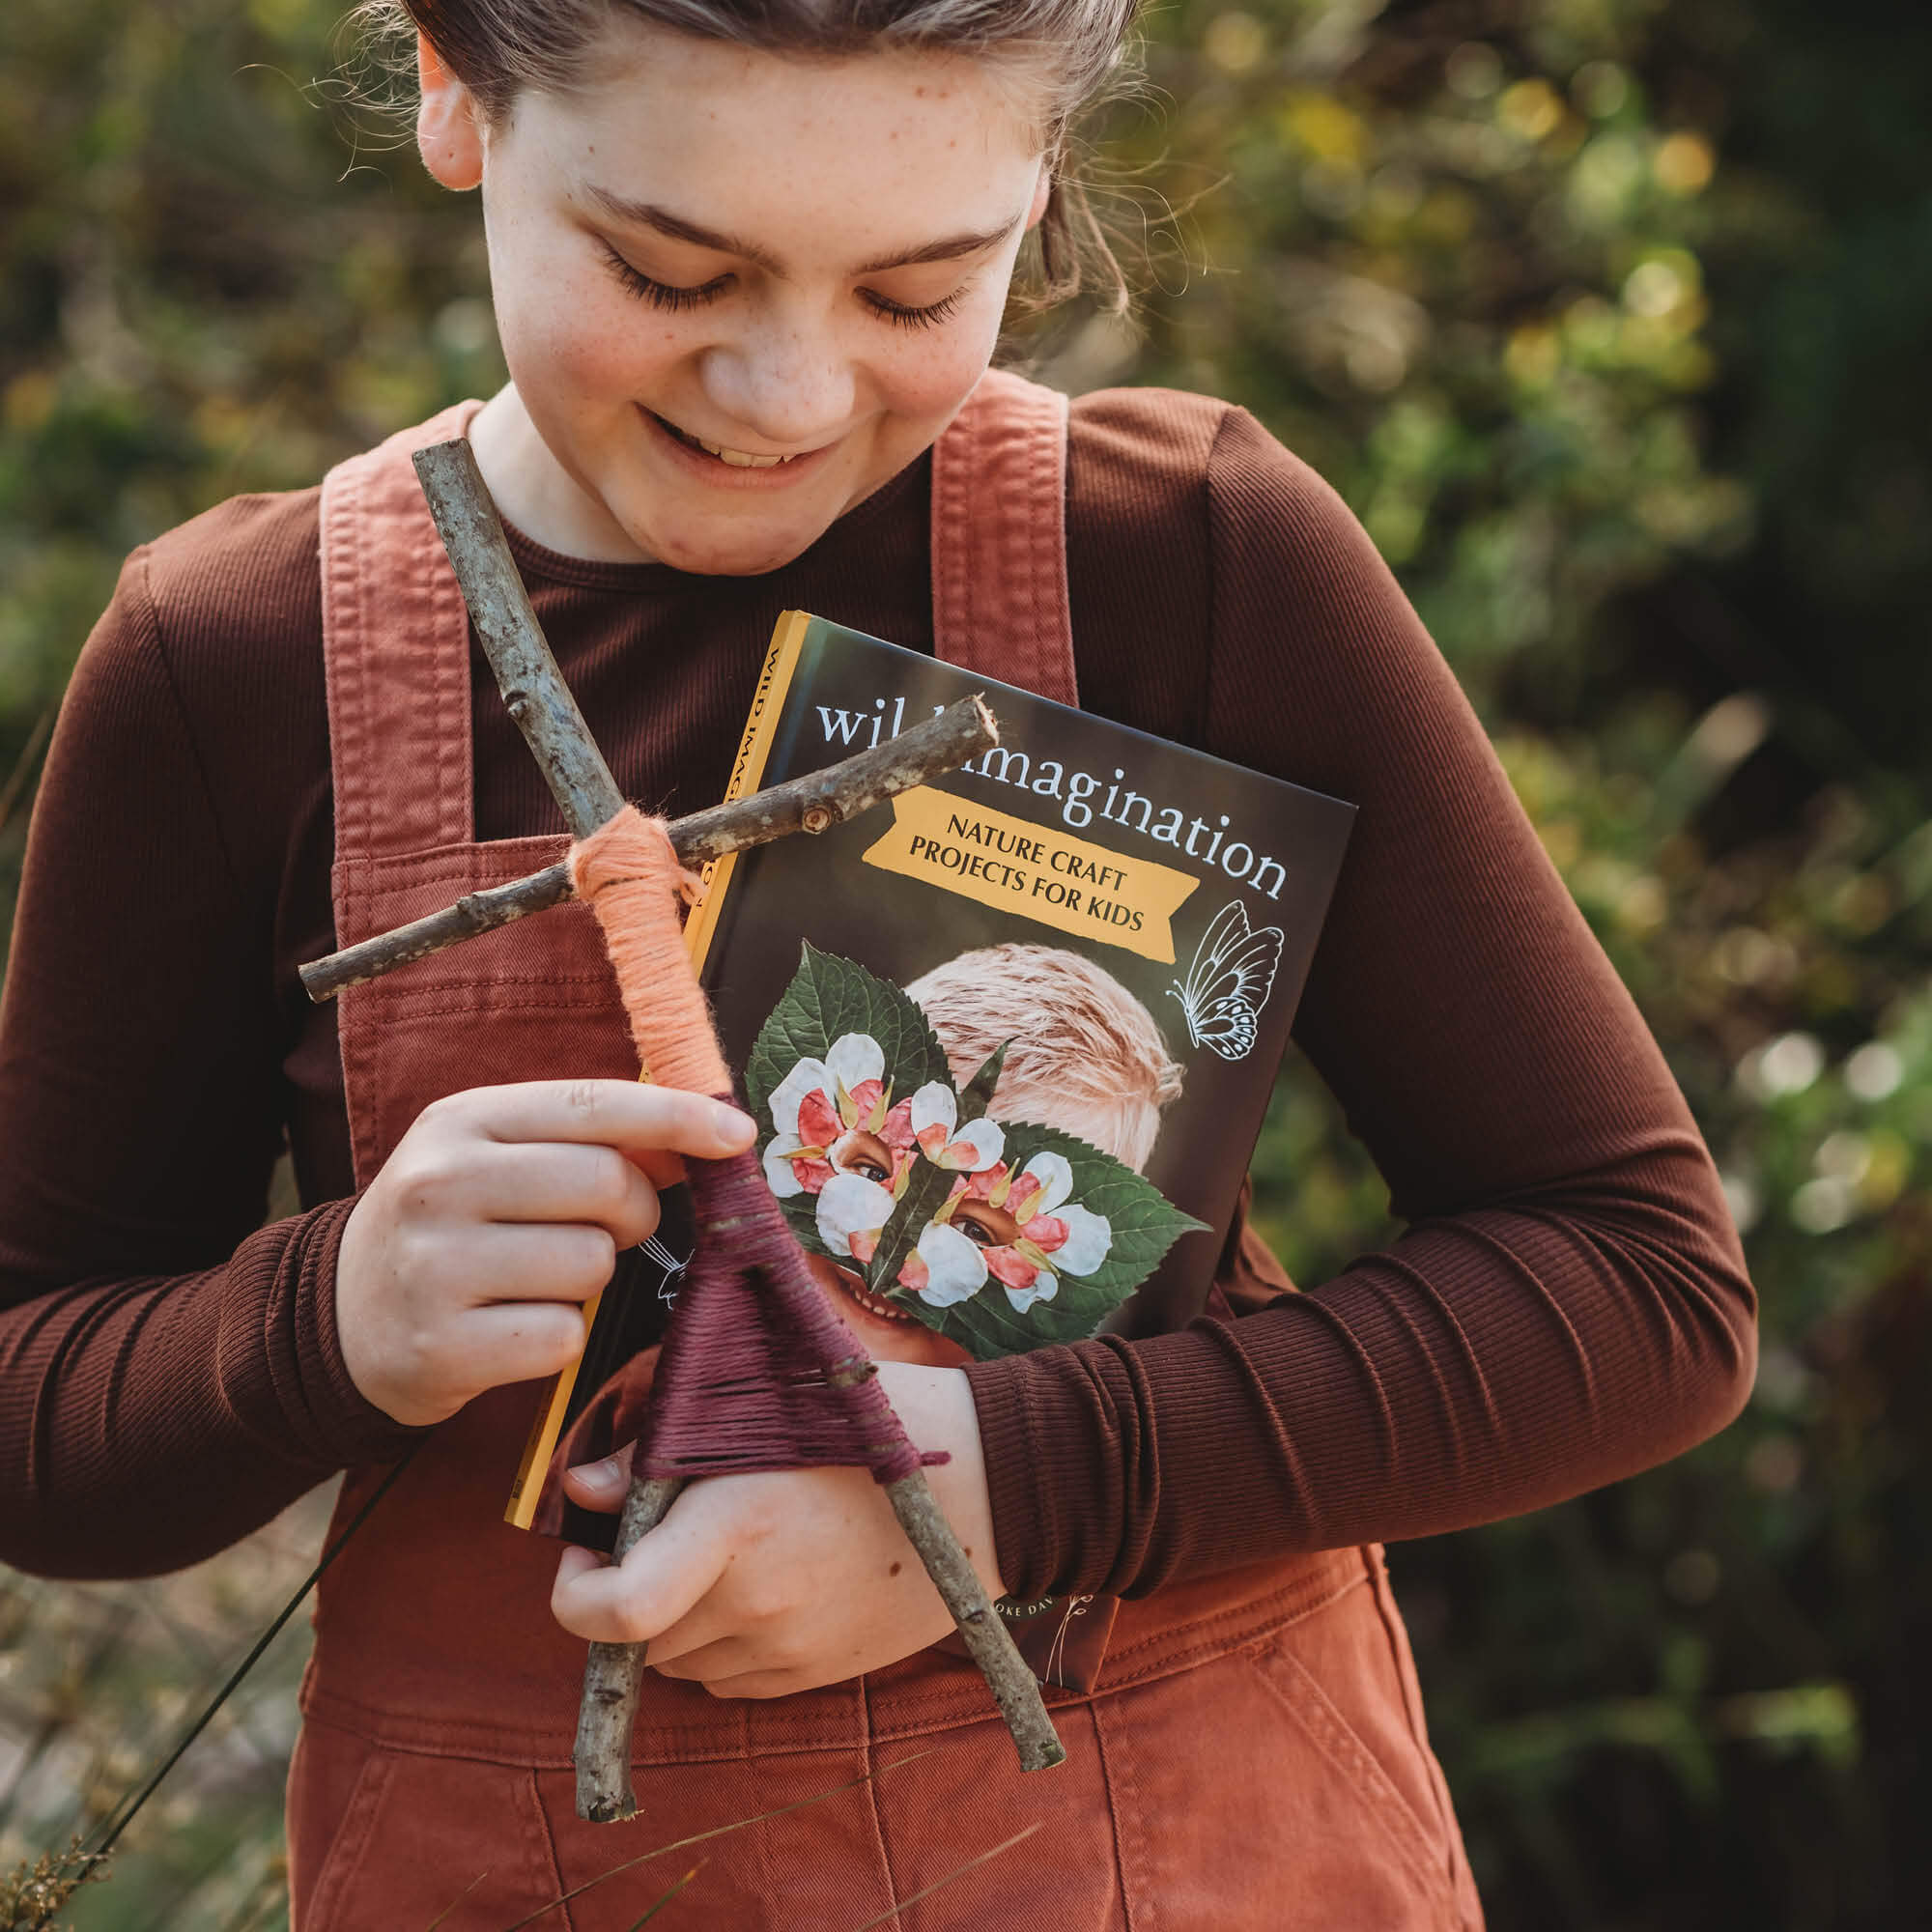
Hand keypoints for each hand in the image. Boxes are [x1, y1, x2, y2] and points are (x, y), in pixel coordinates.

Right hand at [336, 1080, 754, 1425]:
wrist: (340, 1316)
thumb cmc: (453, 1223)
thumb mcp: (498, 1156)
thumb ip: (590, 1139)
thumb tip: (705, 1137)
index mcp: (461, 1120)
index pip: (594, 1105)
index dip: (677, 1118)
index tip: (736, 1136)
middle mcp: (439, 1182)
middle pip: (608, 1186)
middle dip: (633, 1213)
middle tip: (604, 1230)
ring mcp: (434, 1266)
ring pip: (592, 1264)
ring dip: (591, 1279)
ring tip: (536, 1279)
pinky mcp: (441, 1346)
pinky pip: (563, 1337)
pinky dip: (558, 1338)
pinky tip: (512, 1327)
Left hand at [549, 1361, 1004, 1697]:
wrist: (991, 1486)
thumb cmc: (877, 1421)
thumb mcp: (767, 1401)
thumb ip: (660, 1450)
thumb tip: (581, 1490)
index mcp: (736, 1526)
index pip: (614, 1611)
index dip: (574, 1592)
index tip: (585, 1550)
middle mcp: (756, 1602)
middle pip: (641, 1638)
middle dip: (628, 1591)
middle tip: (655, 1535)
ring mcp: (790, 1649)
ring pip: (685, 1662)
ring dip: (678, 1617)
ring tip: (721, 1552)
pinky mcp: (821, 1673)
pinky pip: (736, 1678)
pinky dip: (727, 1640)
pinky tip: (766, 1580)